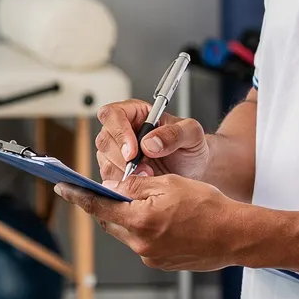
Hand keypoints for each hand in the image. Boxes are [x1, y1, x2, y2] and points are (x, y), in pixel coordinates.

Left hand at [55, 173, 246, 271]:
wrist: (235, 236)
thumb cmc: (209, 207)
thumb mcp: (169, 184)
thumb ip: (136, 184)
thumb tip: (113, 185)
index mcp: (140, 219)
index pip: (99, 206)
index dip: (78, 196)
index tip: (63, 188)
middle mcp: (141, 242)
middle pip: (110, 221)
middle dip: (109, 205)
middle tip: (113, 191)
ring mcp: (150, 256)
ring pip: (126, 232)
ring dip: (129, 218)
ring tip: (151, 204)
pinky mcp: (159, 262)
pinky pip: (142, 243)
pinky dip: (144, 230)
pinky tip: (164, 220)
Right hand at [95, 100, 210, 182]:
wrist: (194, 170)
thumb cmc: (191, 147)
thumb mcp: (192, 134)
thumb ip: (174, 134)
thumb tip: (148, 143)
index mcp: (136, 113)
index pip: (112, 114)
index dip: (119, 132)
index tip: (133, 151)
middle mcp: (122, 131)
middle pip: (105, 139)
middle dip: (123, 159)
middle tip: (146, 169)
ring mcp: (116, 152)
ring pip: (104, 161)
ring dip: (125, 173)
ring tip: (149, 176)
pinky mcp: (116, 171)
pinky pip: (109, 179)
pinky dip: (124, 185)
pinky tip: (143, 183)